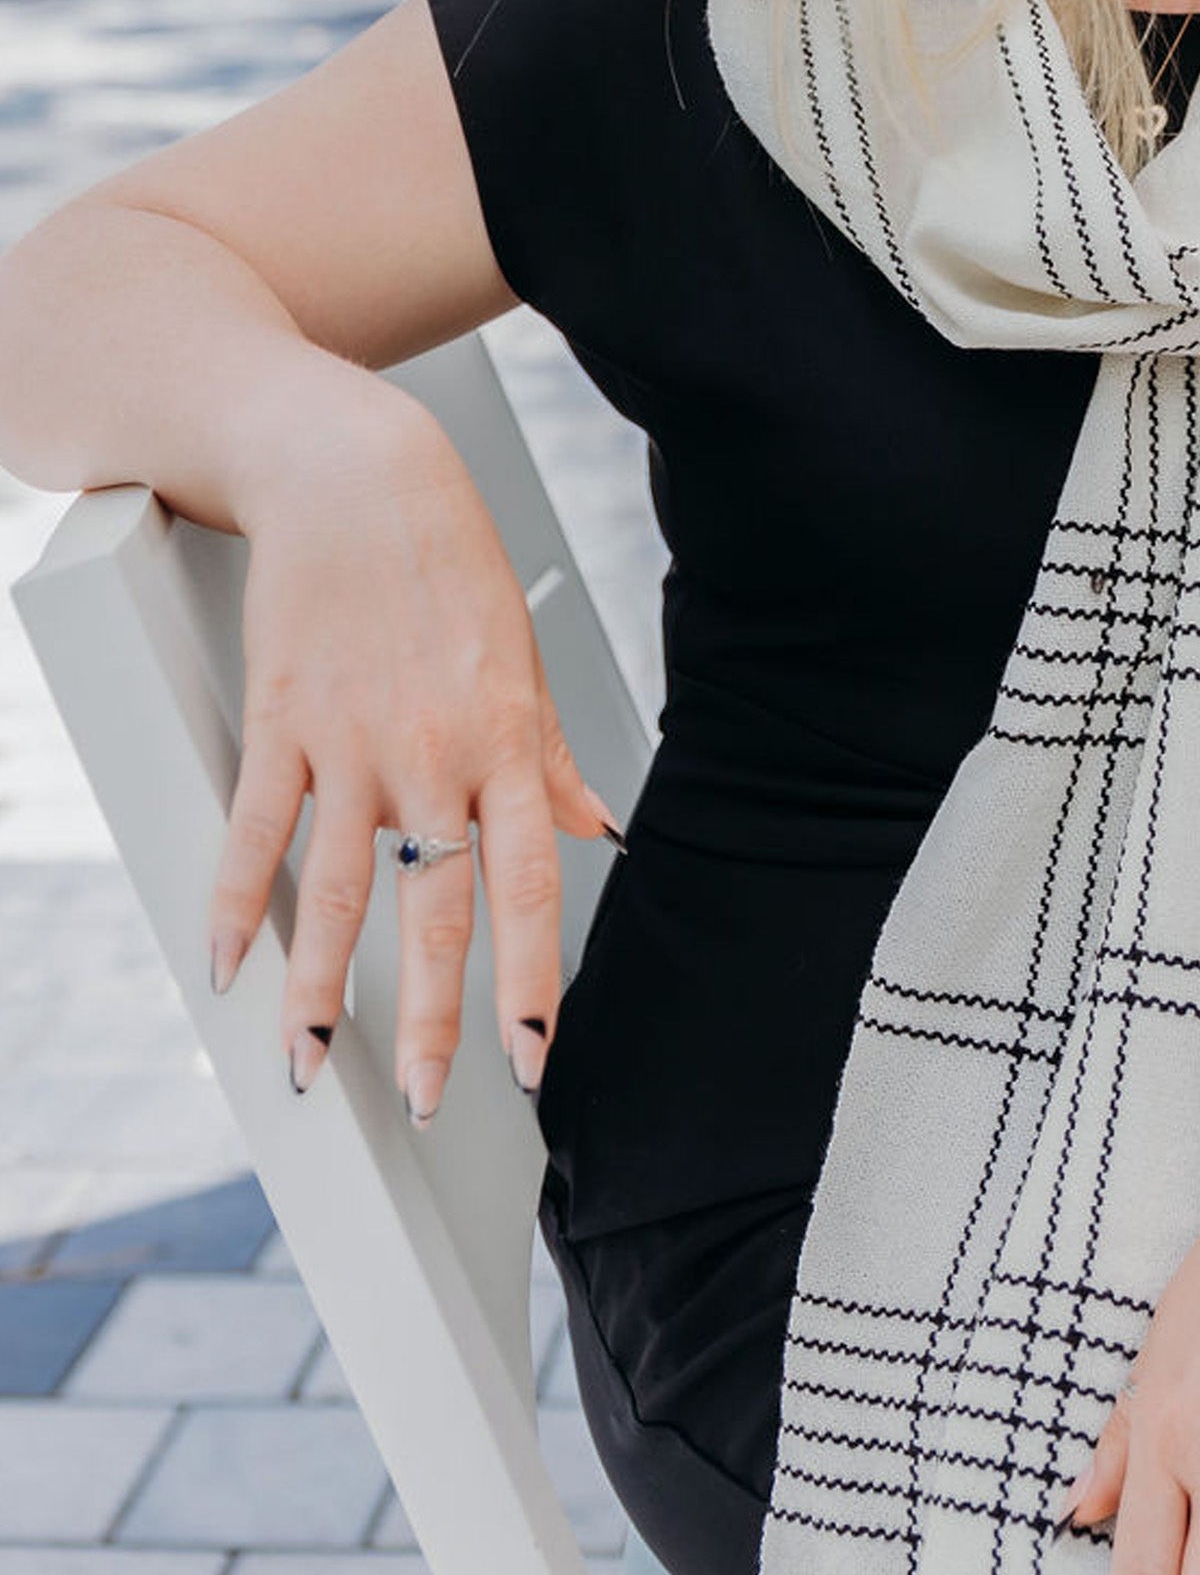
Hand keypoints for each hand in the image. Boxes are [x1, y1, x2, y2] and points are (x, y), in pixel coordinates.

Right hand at [204, 400, 621, 1121]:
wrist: (355, 475)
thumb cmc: (445, 559)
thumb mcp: (521, 653)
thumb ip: (552, 755)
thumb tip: (597, 828)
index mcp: (504, 741)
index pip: (528, 885)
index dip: (531, 978)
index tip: (532, 1057)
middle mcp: (433, 753)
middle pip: (434, 908)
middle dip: (434, 1016)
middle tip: (429, 1099)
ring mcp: (352, 742)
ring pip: (336, 892)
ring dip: (322, 989)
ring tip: (312, 1066)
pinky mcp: (281, 720)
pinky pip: (257, 829)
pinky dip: (235, 902)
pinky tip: (229, 965)